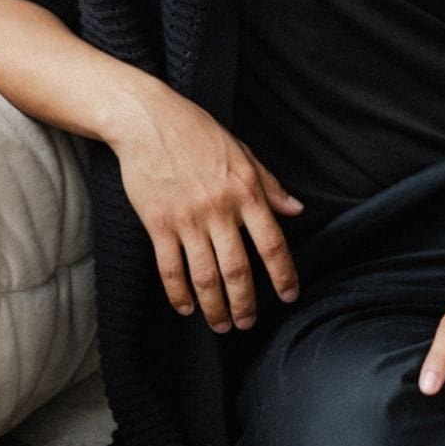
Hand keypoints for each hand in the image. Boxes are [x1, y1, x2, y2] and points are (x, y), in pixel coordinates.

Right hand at [109, 82, 303, 331]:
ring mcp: (187, 219)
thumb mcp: (242, 153)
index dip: (283, 275)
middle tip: (248, 323)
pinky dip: (178, 294)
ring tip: (221, 325)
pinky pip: (170, 268)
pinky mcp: (158, 223)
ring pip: (205, 276)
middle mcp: (219, 209)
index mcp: (246, 191)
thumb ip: (269, 185)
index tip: (289, 296)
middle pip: (238, 270)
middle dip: (245, 304)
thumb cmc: (198, 132)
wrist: (149, 120)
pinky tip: (186, 308)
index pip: (272, 243)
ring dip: (215, 308)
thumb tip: (296, 210)